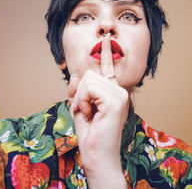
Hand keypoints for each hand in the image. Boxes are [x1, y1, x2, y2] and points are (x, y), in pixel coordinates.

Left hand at [68, 35, 128, 187]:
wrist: (96, 155)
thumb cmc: (90, 133)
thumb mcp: (79, 107)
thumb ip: (78, 90)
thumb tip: (76, 75)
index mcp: (113, 92)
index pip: (108, 69)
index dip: (106, 53)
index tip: (105, 39)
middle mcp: (119, 90)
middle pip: (89, 75)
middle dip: (80, 94)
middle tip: (86, 112)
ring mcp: (119, 95)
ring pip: (88, 80)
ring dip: (80, 99)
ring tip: (89, 114)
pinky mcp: (115, 100)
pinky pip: (89, 88)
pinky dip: (83, 101)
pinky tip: (91, 114)